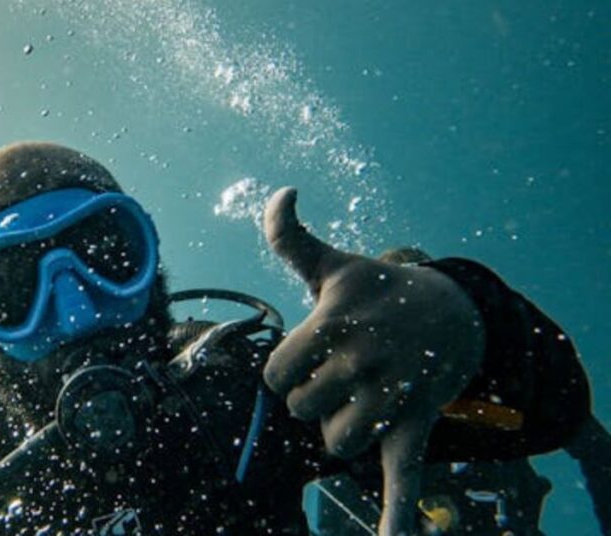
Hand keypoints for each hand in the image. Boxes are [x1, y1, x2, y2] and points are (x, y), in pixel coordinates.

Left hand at [261, 187, 484, 535]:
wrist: (453, 314)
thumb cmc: (376, 291)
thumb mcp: (333, 264)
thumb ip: (290, 236)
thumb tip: (280, 191)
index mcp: (335, 326)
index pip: (276, 377)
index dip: (285, 371)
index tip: (307, 356)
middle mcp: (364, 362)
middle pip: (301, 410)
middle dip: (313, 395)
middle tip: (340, 372)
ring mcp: (392, 397)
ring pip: (335, 442)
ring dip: (340, 427)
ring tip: (360, 398)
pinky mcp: (414, 425)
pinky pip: (403, 476)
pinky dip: (397, 513)